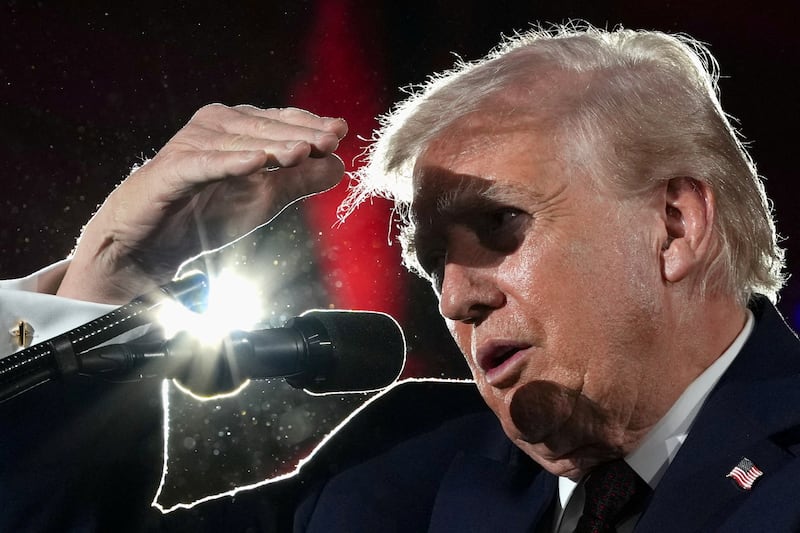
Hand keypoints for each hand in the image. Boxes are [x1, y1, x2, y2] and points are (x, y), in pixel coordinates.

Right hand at [57, 104, 347, 303]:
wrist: (150, 242)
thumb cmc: (207, 214)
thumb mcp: (264, 199)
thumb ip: (299, 181)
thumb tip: (340, 166)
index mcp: (241, 129)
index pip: (284, 122)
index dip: (312, 126)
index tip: (340, 133)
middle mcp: (217, 126)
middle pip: (267, 128)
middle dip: (301, 134)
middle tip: (330, 140)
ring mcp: (193, 143)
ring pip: (240, 143)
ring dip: (272, 147)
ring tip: (301, 153)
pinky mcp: (173, 168)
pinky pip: (206, 163)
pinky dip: (230, 162)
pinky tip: (256, 163)